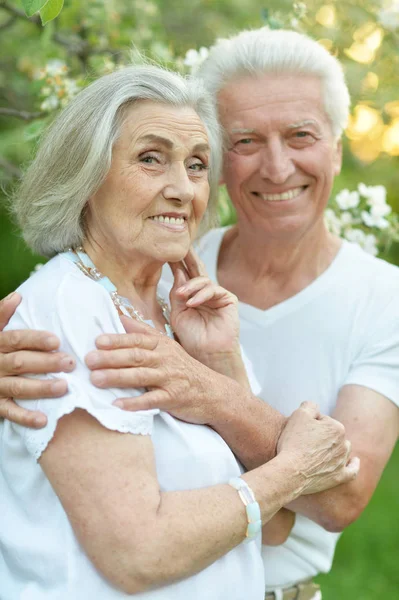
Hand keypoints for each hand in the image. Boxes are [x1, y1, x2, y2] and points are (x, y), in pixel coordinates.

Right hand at [0, 292, 72, 428]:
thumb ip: (2, 314)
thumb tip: (18, 296)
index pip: (15, 340)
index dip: (35, 339)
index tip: (57, 340)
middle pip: (20, 363)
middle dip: (46, 363)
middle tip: (70, 363)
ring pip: (18, 387)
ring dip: (41, 388)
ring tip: (64, 387)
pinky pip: (9, 412)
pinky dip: (25, 417)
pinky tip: (43, 419)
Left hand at [86, 316, 233, 424]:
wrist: (213, 392)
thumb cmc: (185, 369)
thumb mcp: (167, 346)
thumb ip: (143, 333)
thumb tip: (120, 317)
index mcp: (162, 346)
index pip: (136, 340)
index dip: (117, 340)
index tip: (97, 341)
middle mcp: (166, 360)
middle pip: (136, 356)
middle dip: (111, 358)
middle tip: (89, 359)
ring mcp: (170, 379)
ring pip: (141, 376)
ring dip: (117, 378)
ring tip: (95, 380)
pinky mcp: (174, 398)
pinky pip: (152, 401)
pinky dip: (135, 403)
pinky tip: (117, 404)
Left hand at [168, 248, 239, 360]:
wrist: (207, 355)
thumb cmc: (192, 338)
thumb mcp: (177, 314)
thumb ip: (176, 294)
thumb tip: (177, 273)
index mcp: (190, 295)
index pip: (183, 274)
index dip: (175, 263)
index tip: (164, 252)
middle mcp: (204, 292)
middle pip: (196, 269)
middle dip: (188, 257)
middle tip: (180, 247)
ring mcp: (217, 295)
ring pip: (202, 280)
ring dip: (190, 286)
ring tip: (181, 295)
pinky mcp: (228, 299)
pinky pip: (213, 289)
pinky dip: (201, 295)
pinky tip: (192, 303)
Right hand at [277, 401, 359, 494]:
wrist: (290, 472)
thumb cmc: (293, 442)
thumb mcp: (298, 415)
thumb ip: (310, 406)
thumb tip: (316, 408)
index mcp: (337, 427)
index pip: (322, 420)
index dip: (308, 424)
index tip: (298, 432)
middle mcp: (344, 444)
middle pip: (332, 435)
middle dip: (321, 436)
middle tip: (303, 442)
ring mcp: (342, 461)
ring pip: (341, 449)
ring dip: (333, 448)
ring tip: (317, 452)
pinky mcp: (339, 477)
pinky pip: (352, 470)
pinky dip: (353, 465)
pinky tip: (354, 461)